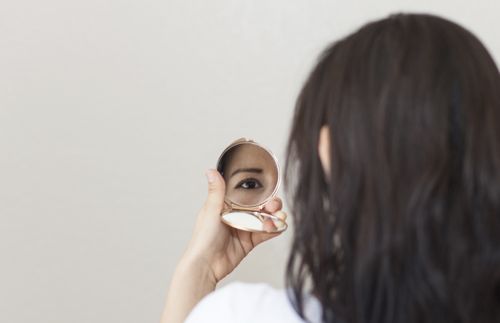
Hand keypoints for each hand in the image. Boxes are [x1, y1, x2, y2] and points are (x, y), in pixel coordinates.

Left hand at [181, 169, 285, 283]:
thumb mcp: (211, 211)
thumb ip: (216, 191)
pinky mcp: (249, 242)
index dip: (260, 192)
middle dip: (271, 205)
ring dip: (274, 217)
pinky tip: (278, 228)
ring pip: (264, 219)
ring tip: (279, 218)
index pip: (248, 195)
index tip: (269, 191)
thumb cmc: (203, 238)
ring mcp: (244, 229)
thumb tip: (211, 170)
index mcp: (227, 206)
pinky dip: (273, 230)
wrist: (205, 265)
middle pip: (260, 206)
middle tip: (275, 207)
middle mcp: (237, 216)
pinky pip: (264, 234)